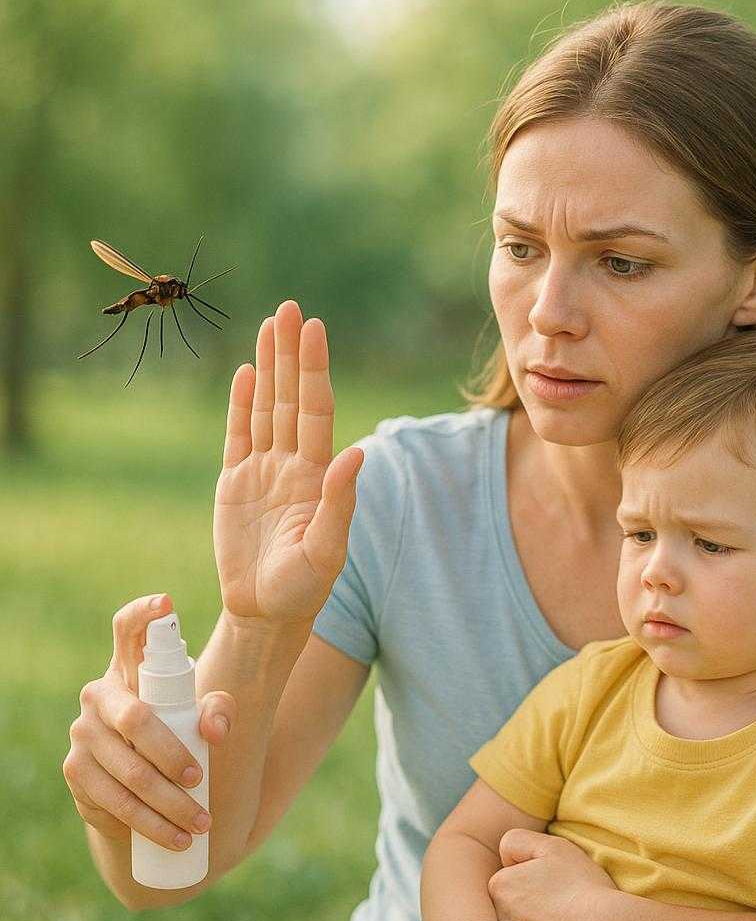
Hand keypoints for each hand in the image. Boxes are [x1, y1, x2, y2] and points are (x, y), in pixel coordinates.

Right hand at [63, 593, 236, 849]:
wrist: (149, 787)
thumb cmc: (182, 736)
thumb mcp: (204, 719)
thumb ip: (219, 711)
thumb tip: (214, 728)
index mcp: (130, 668)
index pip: (128, 630)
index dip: (144, 614)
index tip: (167, 603)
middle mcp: (100, 695)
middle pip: (136, 718)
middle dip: (173, 753)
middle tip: (203, 777)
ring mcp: (84, 734)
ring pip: (126, 769)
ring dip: (167, 802)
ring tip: (203, 821)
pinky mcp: (77, 773)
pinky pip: (113, 800)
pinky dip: (149, 823)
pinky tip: (176, 837)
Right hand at [214, 299, 362, 624]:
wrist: (266, 612)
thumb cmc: (304, 587)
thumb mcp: (327, 549)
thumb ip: (339, 502)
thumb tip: (356, 453)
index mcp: (317, 475)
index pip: (316, 410)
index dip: (314, 369)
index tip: (315, 329)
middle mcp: (292, 464)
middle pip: (291, 397)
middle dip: (291, 353)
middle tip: (291, 308)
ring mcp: (263, 470)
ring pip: (266, 407)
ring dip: (269, 366)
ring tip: (271, 324)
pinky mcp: (235, 483)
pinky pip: (238, 435)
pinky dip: (241, 404)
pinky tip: (247, 373)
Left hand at [489, 830, 616, 920]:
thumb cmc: (582, 886)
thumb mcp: (551, 846)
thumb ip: (518, 841)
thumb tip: (505, 856)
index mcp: (498, 887)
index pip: (510, 876)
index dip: (534, 875)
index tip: (555, 884)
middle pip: (513, 906)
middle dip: (531, 904)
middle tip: (561, 906)